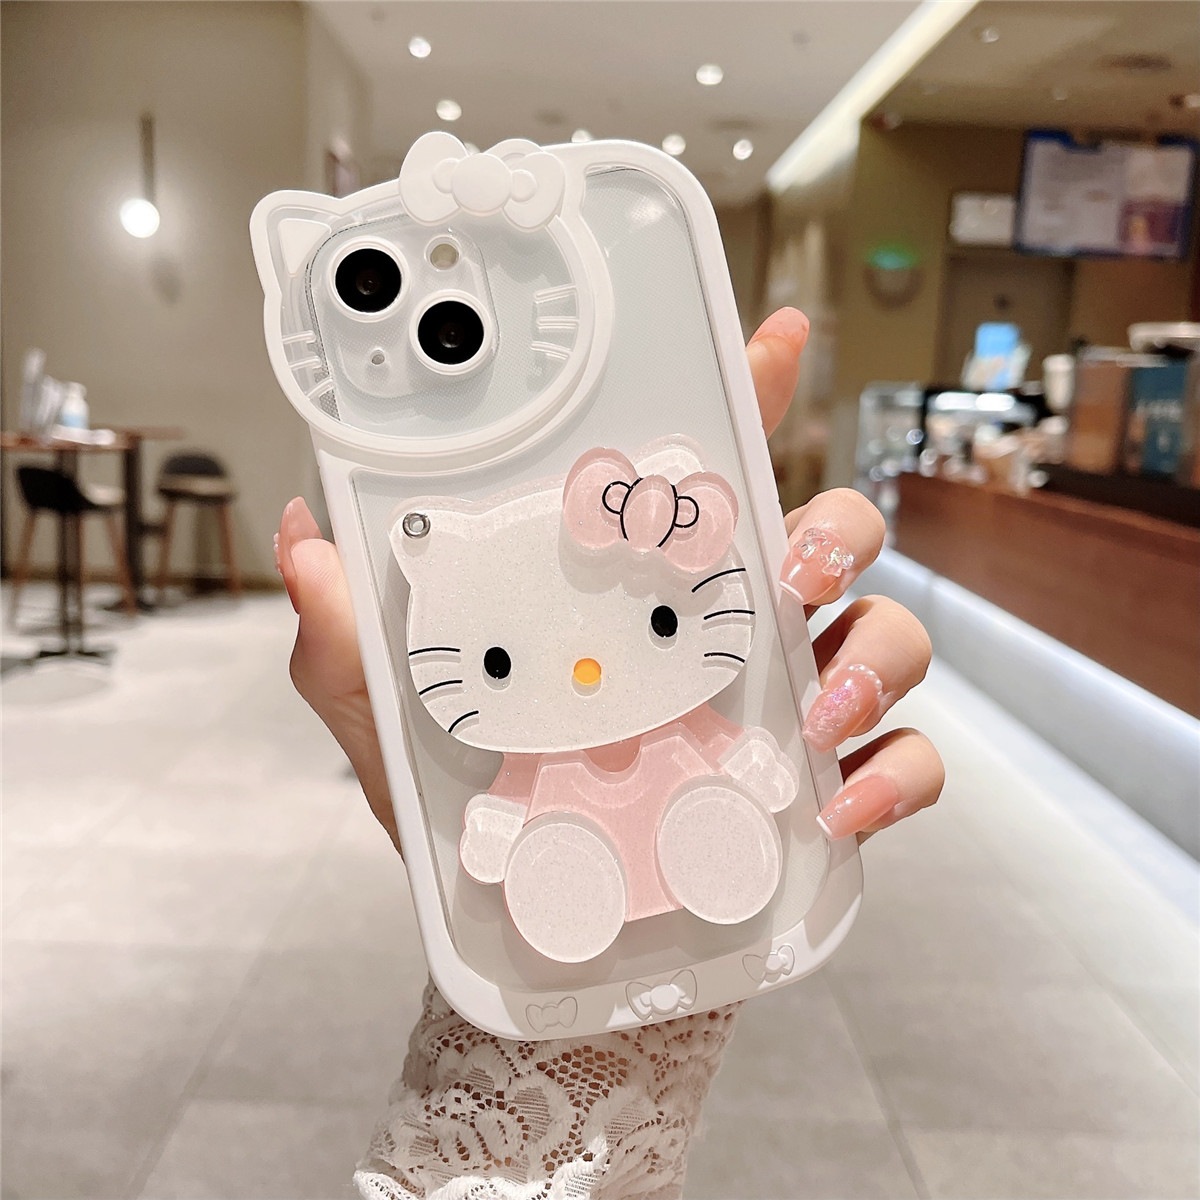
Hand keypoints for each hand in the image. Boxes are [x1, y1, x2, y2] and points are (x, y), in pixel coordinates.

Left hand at [275, 307, 942, 848]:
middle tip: (788, 571)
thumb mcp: (397, 723)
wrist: (538, 934)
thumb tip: (305, 542)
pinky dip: (894, 778)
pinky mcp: (827, 793)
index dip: (751, 394)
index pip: (712, 473)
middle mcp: (734, 632)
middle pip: (833, 535)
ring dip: (875, 656)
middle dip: (835, 532)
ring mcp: (791, 708)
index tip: (776, 338)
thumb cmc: (477, 815)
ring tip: (814, 710)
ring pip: (890, 634)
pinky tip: (839, 809)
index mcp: (645, 592)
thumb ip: (350, 638)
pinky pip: (906, 763)